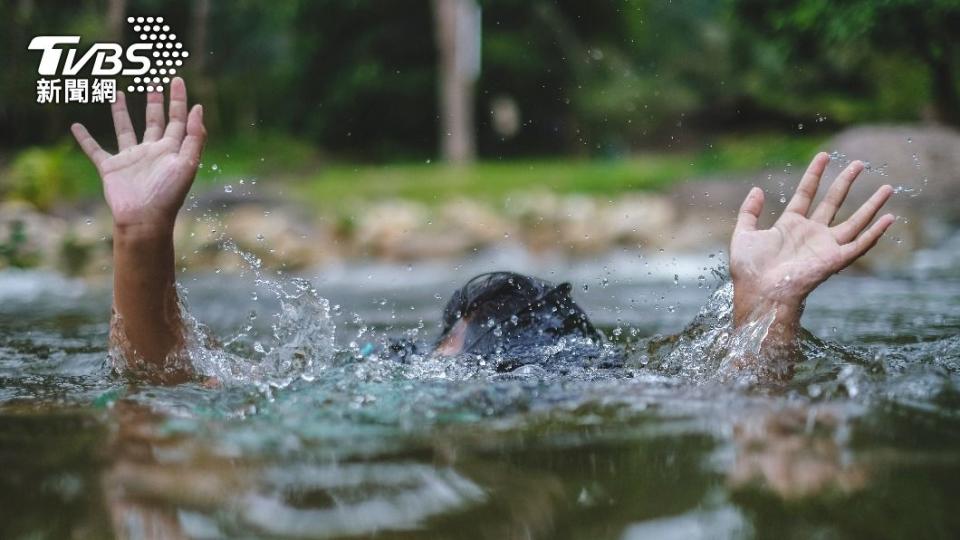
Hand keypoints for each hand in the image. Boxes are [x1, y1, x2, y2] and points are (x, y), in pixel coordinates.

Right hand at [71, 77, 205, 233]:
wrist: (144, 219)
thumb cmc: (168, 194)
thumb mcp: (187, 163)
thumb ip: (194, 137)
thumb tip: (199, 108)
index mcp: (171, 150)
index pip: (178, 119)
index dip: (178, 100)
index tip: (177, 79)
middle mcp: (152, 152)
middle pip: (154, 121)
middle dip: (155, 103)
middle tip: (154, 84)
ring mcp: (131, 159)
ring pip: (125, 129)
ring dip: (121, 112)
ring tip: (119, 92)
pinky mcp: (111, 168)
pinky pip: (95, 149)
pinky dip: (85, 138)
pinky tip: (76, 126)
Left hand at [730, 152, 894, 326]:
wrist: (759, 292)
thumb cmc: (749, 269)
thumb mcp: (744, 234)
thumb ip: (749, 212)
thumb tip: (757, 189)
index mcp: (790, 225)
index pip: (806, 193)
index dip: (814, 174)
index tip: (823, 155)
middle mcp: (811, 233)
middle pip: (833, 202)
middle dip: (846, 182)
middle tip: (859, 163)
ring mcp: (824, 246)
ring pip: (854, 221)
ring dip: (871, 205)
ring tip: (888, 187)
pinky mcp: (834, 260)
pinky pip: (859, 245)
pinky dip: (875, 233)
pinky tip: (889, 218)